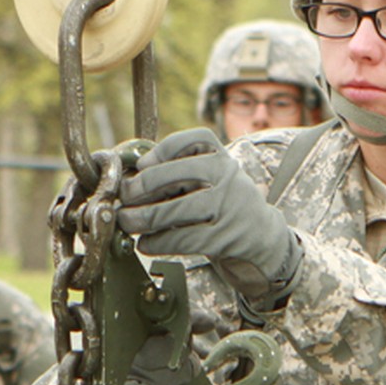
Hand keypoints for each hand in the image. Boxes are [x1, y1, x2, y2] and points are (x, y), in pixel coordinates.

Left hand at [117, 127, 301, 302]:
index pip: (191, 140)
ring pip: (172, 211)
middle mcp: (227, 177)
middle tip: (125, 198)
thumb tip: (129, 178)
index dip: (161, 150)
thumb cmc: (222, 202)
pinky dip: (156, 242)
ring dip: (141, 218)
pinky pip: (180, 240)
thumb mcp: (211, 177)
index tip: (143, 165)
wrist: (261, 235)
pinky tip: (146, 243)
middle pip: (173, 175)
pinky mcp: (222, 238)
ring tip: (128, 223)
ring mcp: (226, 208)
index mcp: (222, 157)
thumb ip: (179, 171)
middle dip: (139, 187)